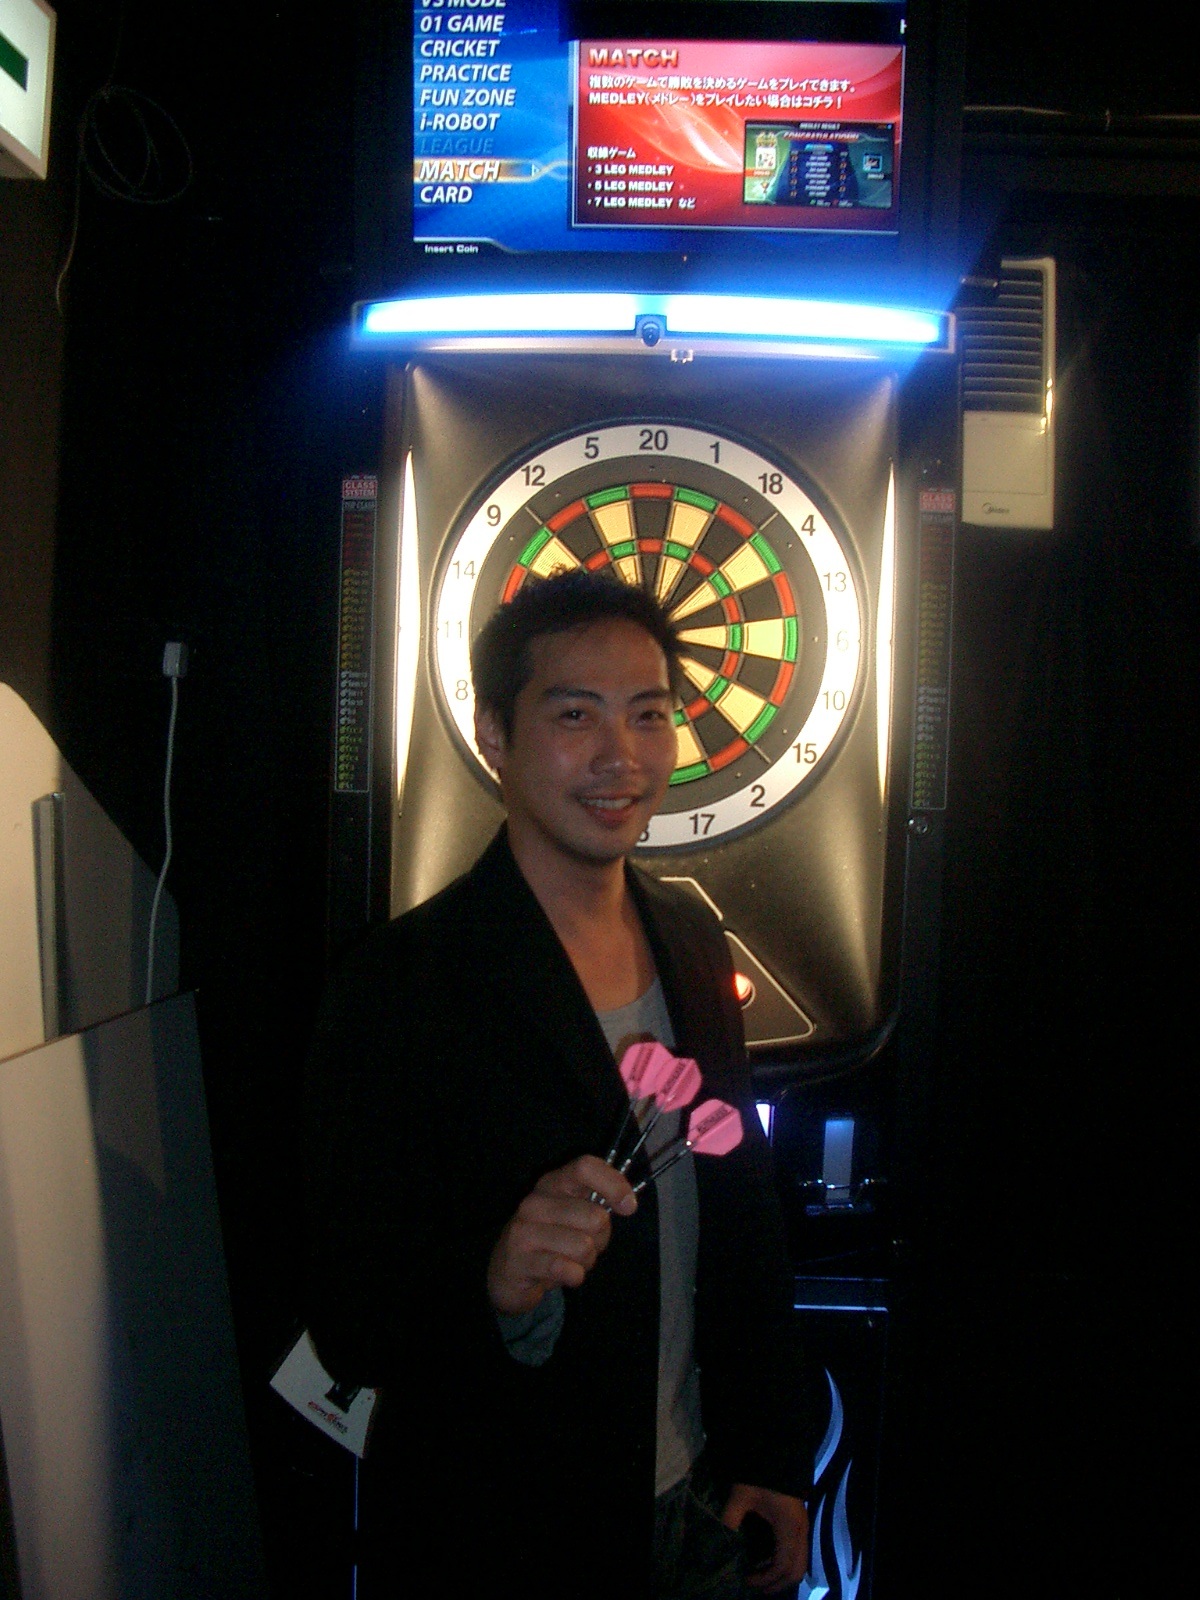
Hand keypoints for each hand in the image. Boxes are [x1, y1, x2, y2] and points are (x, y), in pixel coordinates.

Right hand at [487, 1155, 636, 1315]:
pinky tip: (563, 1274)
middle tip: (585, 1246)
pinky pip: (567, 1269)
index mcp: (552, 1183)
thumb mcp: (573, 1217)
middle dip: (600, 1239)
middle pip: (594, 1216)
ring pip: (583, 1246)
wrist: (507, 1274)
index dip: (613, 1184)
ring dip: (587, 1261)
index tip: (629, 1207)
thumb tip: (627, 1203)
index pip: (585, 1167)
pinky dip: (574, 1276)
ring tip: (571, 1261)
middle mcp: (535, 1201)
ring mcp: (523, 1230)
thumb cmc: (550, 1241)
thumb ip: (597, 1207)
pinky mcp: (518, 1260)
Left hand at [722, 1482, 808, 1592]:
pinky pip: (798, 1553)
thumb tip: (721, 1541)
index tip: (747, 1579)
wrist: (777, 1453)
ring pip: (799, 1563)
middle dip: (778, 1583)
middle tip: (757, 1587)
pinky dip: (785, 1562)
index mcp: (789, 1528)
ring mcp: (803, 1528)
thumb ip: (730, 1519)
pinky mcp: (800, 1524)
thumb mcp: (741, 1497)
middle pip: (796, 1571)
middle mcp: (801, 1532)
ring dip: (782, 1574)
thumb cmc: (760, 1476)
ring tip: (760, 1577)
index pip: (782, 1565)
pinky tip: (767, 1560)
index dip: (766, 1579)